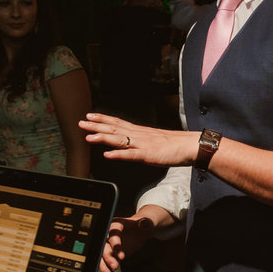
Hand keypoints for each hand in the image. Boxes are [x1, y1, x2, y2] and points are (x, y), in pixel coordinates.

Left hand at [80, 112, 196, 166]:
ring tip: (88, 137)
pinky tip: (108, 155)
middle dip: (97, 126)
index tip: (90, 116)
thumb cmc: (176, 145)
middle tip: (81, 122)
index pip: (118, 123)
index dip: (103, 119)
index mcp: (141, 132)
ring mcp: (143, 145)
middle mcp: (139, 135)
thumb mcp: (155, 142)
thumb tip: (133, 145)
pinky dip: (118, 154)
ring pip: (119, 140)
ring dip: (103, 138)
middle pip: (115, 129)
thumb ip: (143, 143)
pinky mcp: (149, 155)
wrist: (191, 146)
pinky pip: (131, 155)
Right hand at [99, 215, 155, 271]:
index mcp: (116, 224)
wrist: (139, 230)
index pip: (113, 233)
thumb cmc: (142, 225)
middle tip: (115, 266)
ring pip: (102, 256)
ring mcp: (109, 245)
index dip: (116, 244)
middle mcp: (109, 234)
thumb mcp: (146, 223)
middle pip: (104, 246)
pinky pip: (107, 263)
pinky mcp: (111, 254)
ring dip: (104, 266)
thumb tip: (144, 224)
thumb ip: (145, 223)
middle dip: (108, 257)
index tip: (121, 255)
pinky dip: (109, 270)